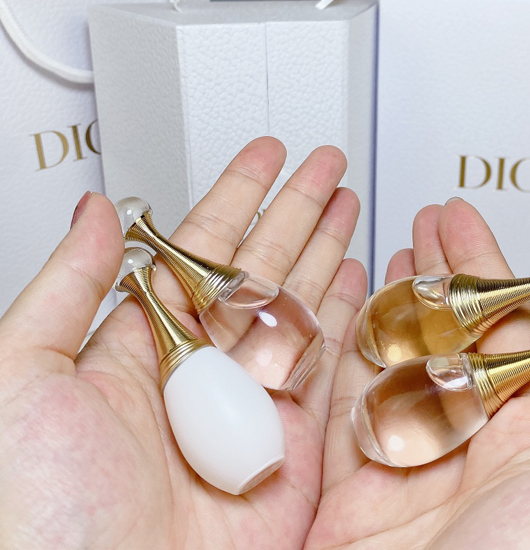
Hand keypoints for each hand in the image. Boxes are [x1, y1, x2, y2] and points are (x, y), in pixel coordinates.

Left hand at [0, 138, 365, 549]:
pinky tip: (358, 275)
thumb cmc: (38, 515)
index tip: (267, 154)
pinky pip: (330, 364)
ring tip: (348, 199)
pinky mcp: (296, 443)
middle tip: (325, 163)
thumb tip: (99, 210)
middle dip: (298, 207)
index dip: (240, 194)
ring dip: (328, 247)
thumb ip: (70, 286)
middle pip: (264, 265)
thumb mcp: (25, 377)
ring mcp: (252, 402)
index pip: (204, 248)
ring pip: (302, 302)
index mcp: (142, 344)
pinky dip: (348, 315)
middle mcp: (203, 367)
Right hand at [308, 198, 529, 549]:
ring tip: (390, 250)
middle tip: (422, 221)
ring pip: (397, 363)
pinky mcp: (350, 492)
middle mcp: (469, 452)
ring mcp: (407, 467)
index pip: (504, 334)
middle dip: (436, 277)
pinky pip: (343, 405)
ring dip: (392, 304)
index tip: (460, 221)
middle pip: (448, 338)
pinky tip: (347, 314)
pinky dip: (342, 355)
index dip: (482, 271)